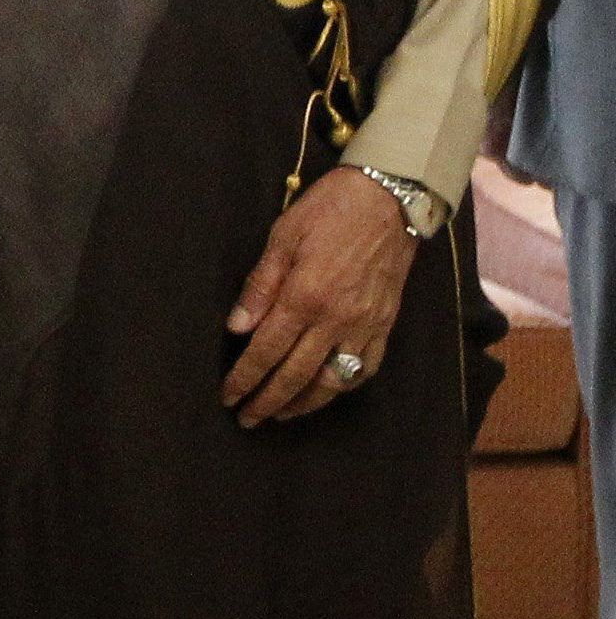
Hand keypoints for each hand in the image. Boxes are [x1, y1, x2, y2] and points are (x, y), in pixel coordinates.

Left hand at [222, 167, 417, 426]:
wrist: (390, 198)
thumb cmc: (328, 212)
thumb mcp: (281, 239)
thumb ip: (259, 287)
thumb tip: (236, 329)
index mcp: (304, 297)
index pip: (266, 351)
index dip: (244, 379)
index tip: (228, 397)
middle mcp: (336, 319)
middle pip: (296, 375)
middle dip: (268, 401)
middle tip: (247, 419)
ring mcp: (365, 325)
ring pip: (333, 381)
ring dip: (304, 404)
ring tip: (280, 414)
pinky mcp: (386, 323)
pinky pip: (365, 367)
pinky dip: (343, 386)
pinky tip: (325, 391)